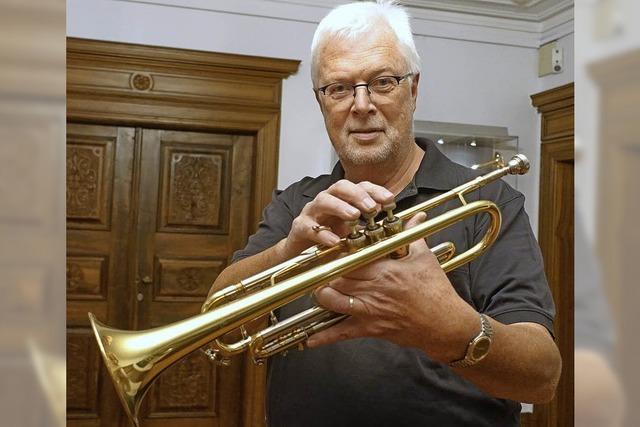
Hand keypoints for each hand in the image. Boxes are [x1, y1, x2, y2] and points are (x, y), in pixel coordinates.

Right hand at [280, 179, 394, 257]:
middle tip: (371, 207)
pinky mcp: (300, 228)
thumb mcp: (358, 233)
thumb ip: (380, 227)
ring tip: (354, 216)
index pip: (360, 187)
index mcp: (343, 200)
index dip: (375, 190)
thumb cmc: (332, 239)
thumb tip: (411, 221)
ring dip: (340, 207)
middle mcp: (327, 201)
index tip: (390, 199)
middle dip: (357, 194)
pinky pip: (309, 227)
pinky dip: (322, 233)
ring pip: (323, 201)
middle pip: (340, 187)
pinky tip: (334, 240)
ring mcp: (312, 213)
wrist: (304, 255)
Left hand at [308, 212, 477, 362]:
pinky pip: (342, 333)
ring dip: (321, 296)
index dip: (336, 253)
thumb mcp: (424, 259)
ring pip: (332, 301)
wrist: (445, 324)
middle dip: (324, 273)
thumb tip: (416, 215)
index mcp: (384, 269)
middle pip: (336, 278)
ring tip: (319, 289)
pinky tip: (310, 340)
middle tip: (319, 268)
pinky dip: (324, 337)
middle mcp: (372, 289)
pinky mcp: (371, 329)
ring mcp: (369, 311)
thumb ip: (413, 236)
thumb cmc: (436, 290)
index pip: (350, 258)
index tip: (330, 248)